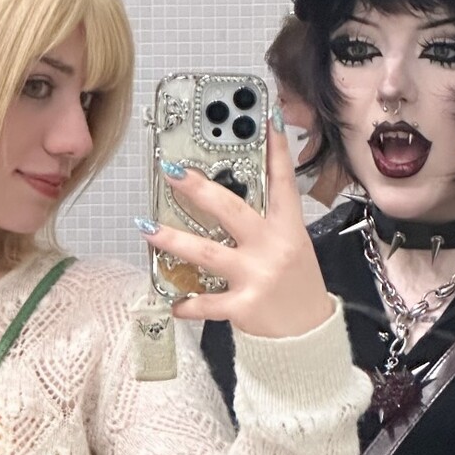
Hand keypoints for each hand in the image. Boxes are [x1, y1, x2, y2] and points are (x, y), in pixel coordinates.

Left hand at [145, 119, 334, 337]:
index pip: (283, 182)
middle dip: (199, 189)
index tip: (267, 119)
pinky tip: (173, 301)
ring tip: (146, 227)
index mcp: (288, 229)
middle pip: (231, 210)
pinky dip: (187, 304)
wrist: (308, 336)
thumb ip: (268, 224)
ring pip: (208, 252)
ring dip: (173, 239)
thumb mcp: (293, 248)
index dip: (276, 150)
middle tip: (172, 171)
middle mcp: (272, 248)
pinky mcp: (244, 306)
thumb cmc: (298, 287)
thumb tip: (230, 201)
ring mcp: (256, 276)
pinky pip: (207, 302)